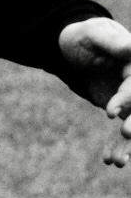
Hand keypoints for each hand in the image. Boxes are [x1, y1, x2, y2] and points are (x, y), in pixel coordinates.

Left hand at [57, 17, 130, 165]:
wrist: (72, 46)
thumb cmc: (83, 36)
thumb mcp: (93, 34)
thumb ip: (111, 42)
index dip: (127, 99)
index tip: (111, 113)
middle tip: (125, 134)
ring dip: (127, 145)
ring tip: (118, 162)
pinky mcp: (123, 111)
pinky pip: (122, 133)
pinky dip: (117, 146)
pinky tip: (110, 161)